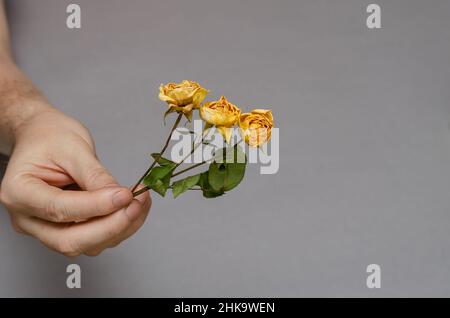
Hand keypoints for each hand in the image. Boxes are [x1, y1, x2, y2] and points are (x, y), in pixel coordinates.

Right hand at [0, 109, 150, 256]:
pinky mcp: (66, 230)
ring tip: (141, 200)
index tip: (125, 195)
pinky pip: (95, 239)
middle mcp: (28, 218)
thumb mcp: (73, 147)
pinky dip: (119, 226)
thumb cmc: (50, 137)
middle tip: (138, 203)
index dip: (96, 206)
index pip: (59, 209)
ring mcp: (46, 229)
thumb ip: (94, 175)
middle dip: (111, 226)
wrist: (43, 137)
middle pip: (70, 240)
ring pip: (86, 245)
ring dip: (120, 227)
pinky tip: (134, 207)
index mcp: (19, 192)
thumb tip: (119, 197)